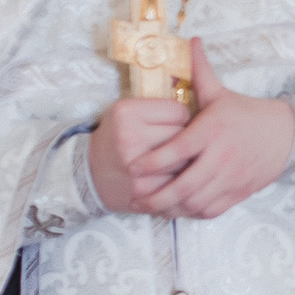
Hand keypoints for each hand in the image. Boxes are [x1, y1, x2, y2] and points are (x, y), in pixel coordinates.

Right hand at [87, 95, 190, 214]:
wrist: (91, 173)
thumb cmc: (118, 137)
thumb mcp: (129, 111)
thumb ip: (161, 104)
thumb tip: (202, 103)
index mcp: (126, 113)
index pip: (180, 111)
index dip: (182, 118)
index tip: (173, 123)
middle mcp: (129, 138)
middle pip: (185, 136)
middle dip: (186, 139)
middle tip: (175, 141)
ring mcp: (136, 168)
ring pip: (185, 161)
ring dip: (185, 160)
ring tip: (173, 158)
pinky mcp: (143, 191)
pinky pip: (179, 183)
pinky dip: (179, 180)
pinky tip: (169, 176)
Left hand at [122, 38, 294, 219]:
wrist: (285, 135)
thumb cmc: (246, 114)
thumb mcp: (222, 94)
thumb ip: (200, 72)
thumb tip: (190, 40)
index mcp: (212, 130)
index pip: (176, 151)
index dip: (151, 163)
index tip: (133, 167)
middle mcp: (221, 156)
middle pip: (183, 184)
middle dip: (155, 195)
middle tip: (136, 196)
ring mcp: (231, 177)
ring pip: (195, 201)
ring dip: (171, 208)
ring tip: (153, 206)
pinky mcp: (239, 191)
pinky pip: (211, 209)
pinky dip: (192, 213)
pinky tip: (179, 210)